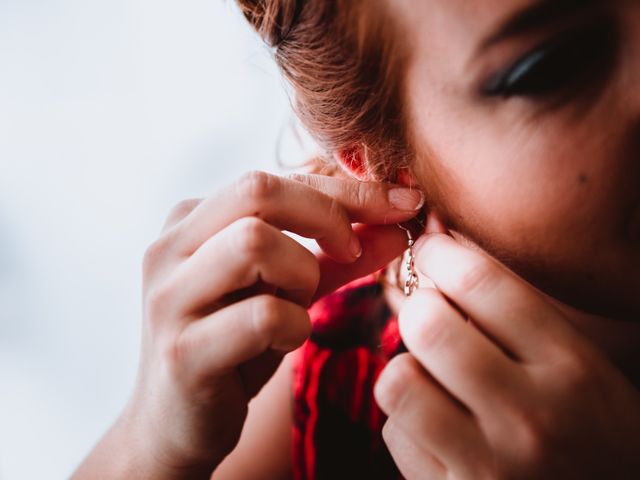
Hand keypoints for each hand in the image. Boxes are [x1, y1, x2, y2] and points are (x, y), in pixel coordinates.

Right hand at [83, 172, 422, 478]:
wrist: (177, 423)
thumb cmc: (236, 346)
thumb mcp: (289, 291)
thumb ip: (338, 256)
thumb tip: (398, 226)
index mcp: (190, 222)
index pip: (272, 179)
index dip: (345, 189)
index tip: (404, 202)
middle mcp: (169, 248)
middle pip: (256, 190)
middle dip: (325, 216)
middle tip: (351, 251)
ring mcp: (169, 297)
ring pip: (254, 244)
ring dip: (303, 274)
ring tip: (300, 304)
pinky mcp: (182, 350)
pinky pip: (262, 315)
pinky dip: (295, 327)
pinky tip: (284, 342)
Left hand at [374, 233, 639, 478]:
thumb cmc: (596, 432)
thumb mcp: (583, 367)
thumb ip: (520, 318)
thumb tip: (444, 257)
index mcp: (571, 368)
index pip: (482, 283)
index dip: (440, 253)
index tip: (430, 250)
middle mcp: (530, 415)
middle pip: (427, 326)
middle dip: (418, 309)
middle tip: (428, 314)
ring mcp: (490, 465)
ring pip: (399, 381)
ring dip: (406, 370)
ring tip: (429, 377)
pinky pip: (396, 435)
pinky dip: (406, 423)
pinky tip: (436, 428)